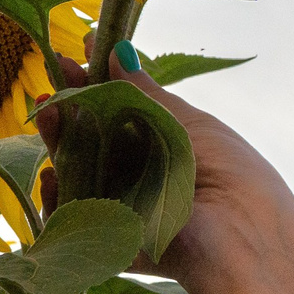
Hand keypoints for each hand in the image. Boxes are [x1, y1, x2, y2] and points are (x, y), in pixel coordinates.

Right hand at [40, 51, 293, 292]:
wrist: (244, 242)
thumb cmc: (233, 177)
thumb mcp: (192, 126)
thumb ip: (148, 95)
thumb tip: (119, 53)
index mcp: (168, 146)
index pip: (122, 111)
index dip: (98, 82)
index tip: (79, 51)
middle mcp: (144, 175)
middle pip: (94, 139)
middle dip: (71, 108)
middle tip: (54, 83)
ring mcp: (125, 207)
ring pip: (78, 172)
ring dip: (59, 142)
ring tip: (49, 112)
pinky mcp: (109, 241)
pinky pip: (72, 218)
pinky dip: (58, 197)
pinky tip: (53, 176)